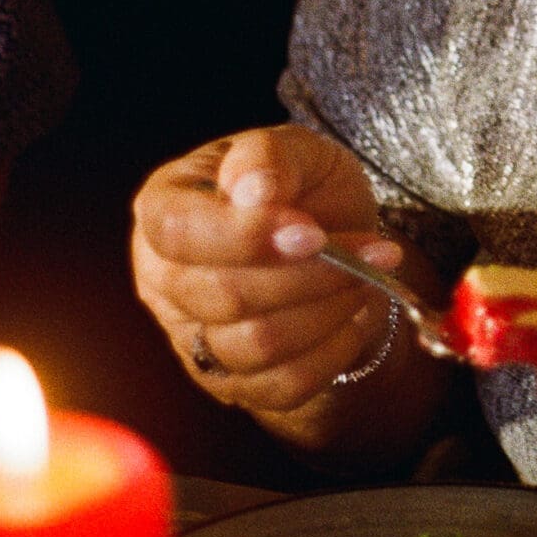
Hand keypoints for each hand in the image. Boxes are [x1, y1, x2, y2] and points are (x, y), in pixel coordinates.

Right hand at [132, 123, 405, 419]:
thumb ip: (269, 158)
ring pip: (254, 346)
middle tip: (373, 250)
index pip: (178, 231)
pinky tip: (354, 316)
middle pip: (223, 295)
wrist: (333, 242)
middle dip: (310, 274)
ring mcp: (190, 336)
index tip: (313, 231)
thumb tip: (252, 190)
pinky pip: (281, 386)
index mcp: (163, 207)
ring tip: (367, 276)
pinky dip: (332, 352)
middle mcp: (162, 278)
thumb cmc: (303, 188)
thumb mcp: (296, 150)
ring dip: (328, 310)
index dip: (245, 236)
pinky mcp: (228, 381)